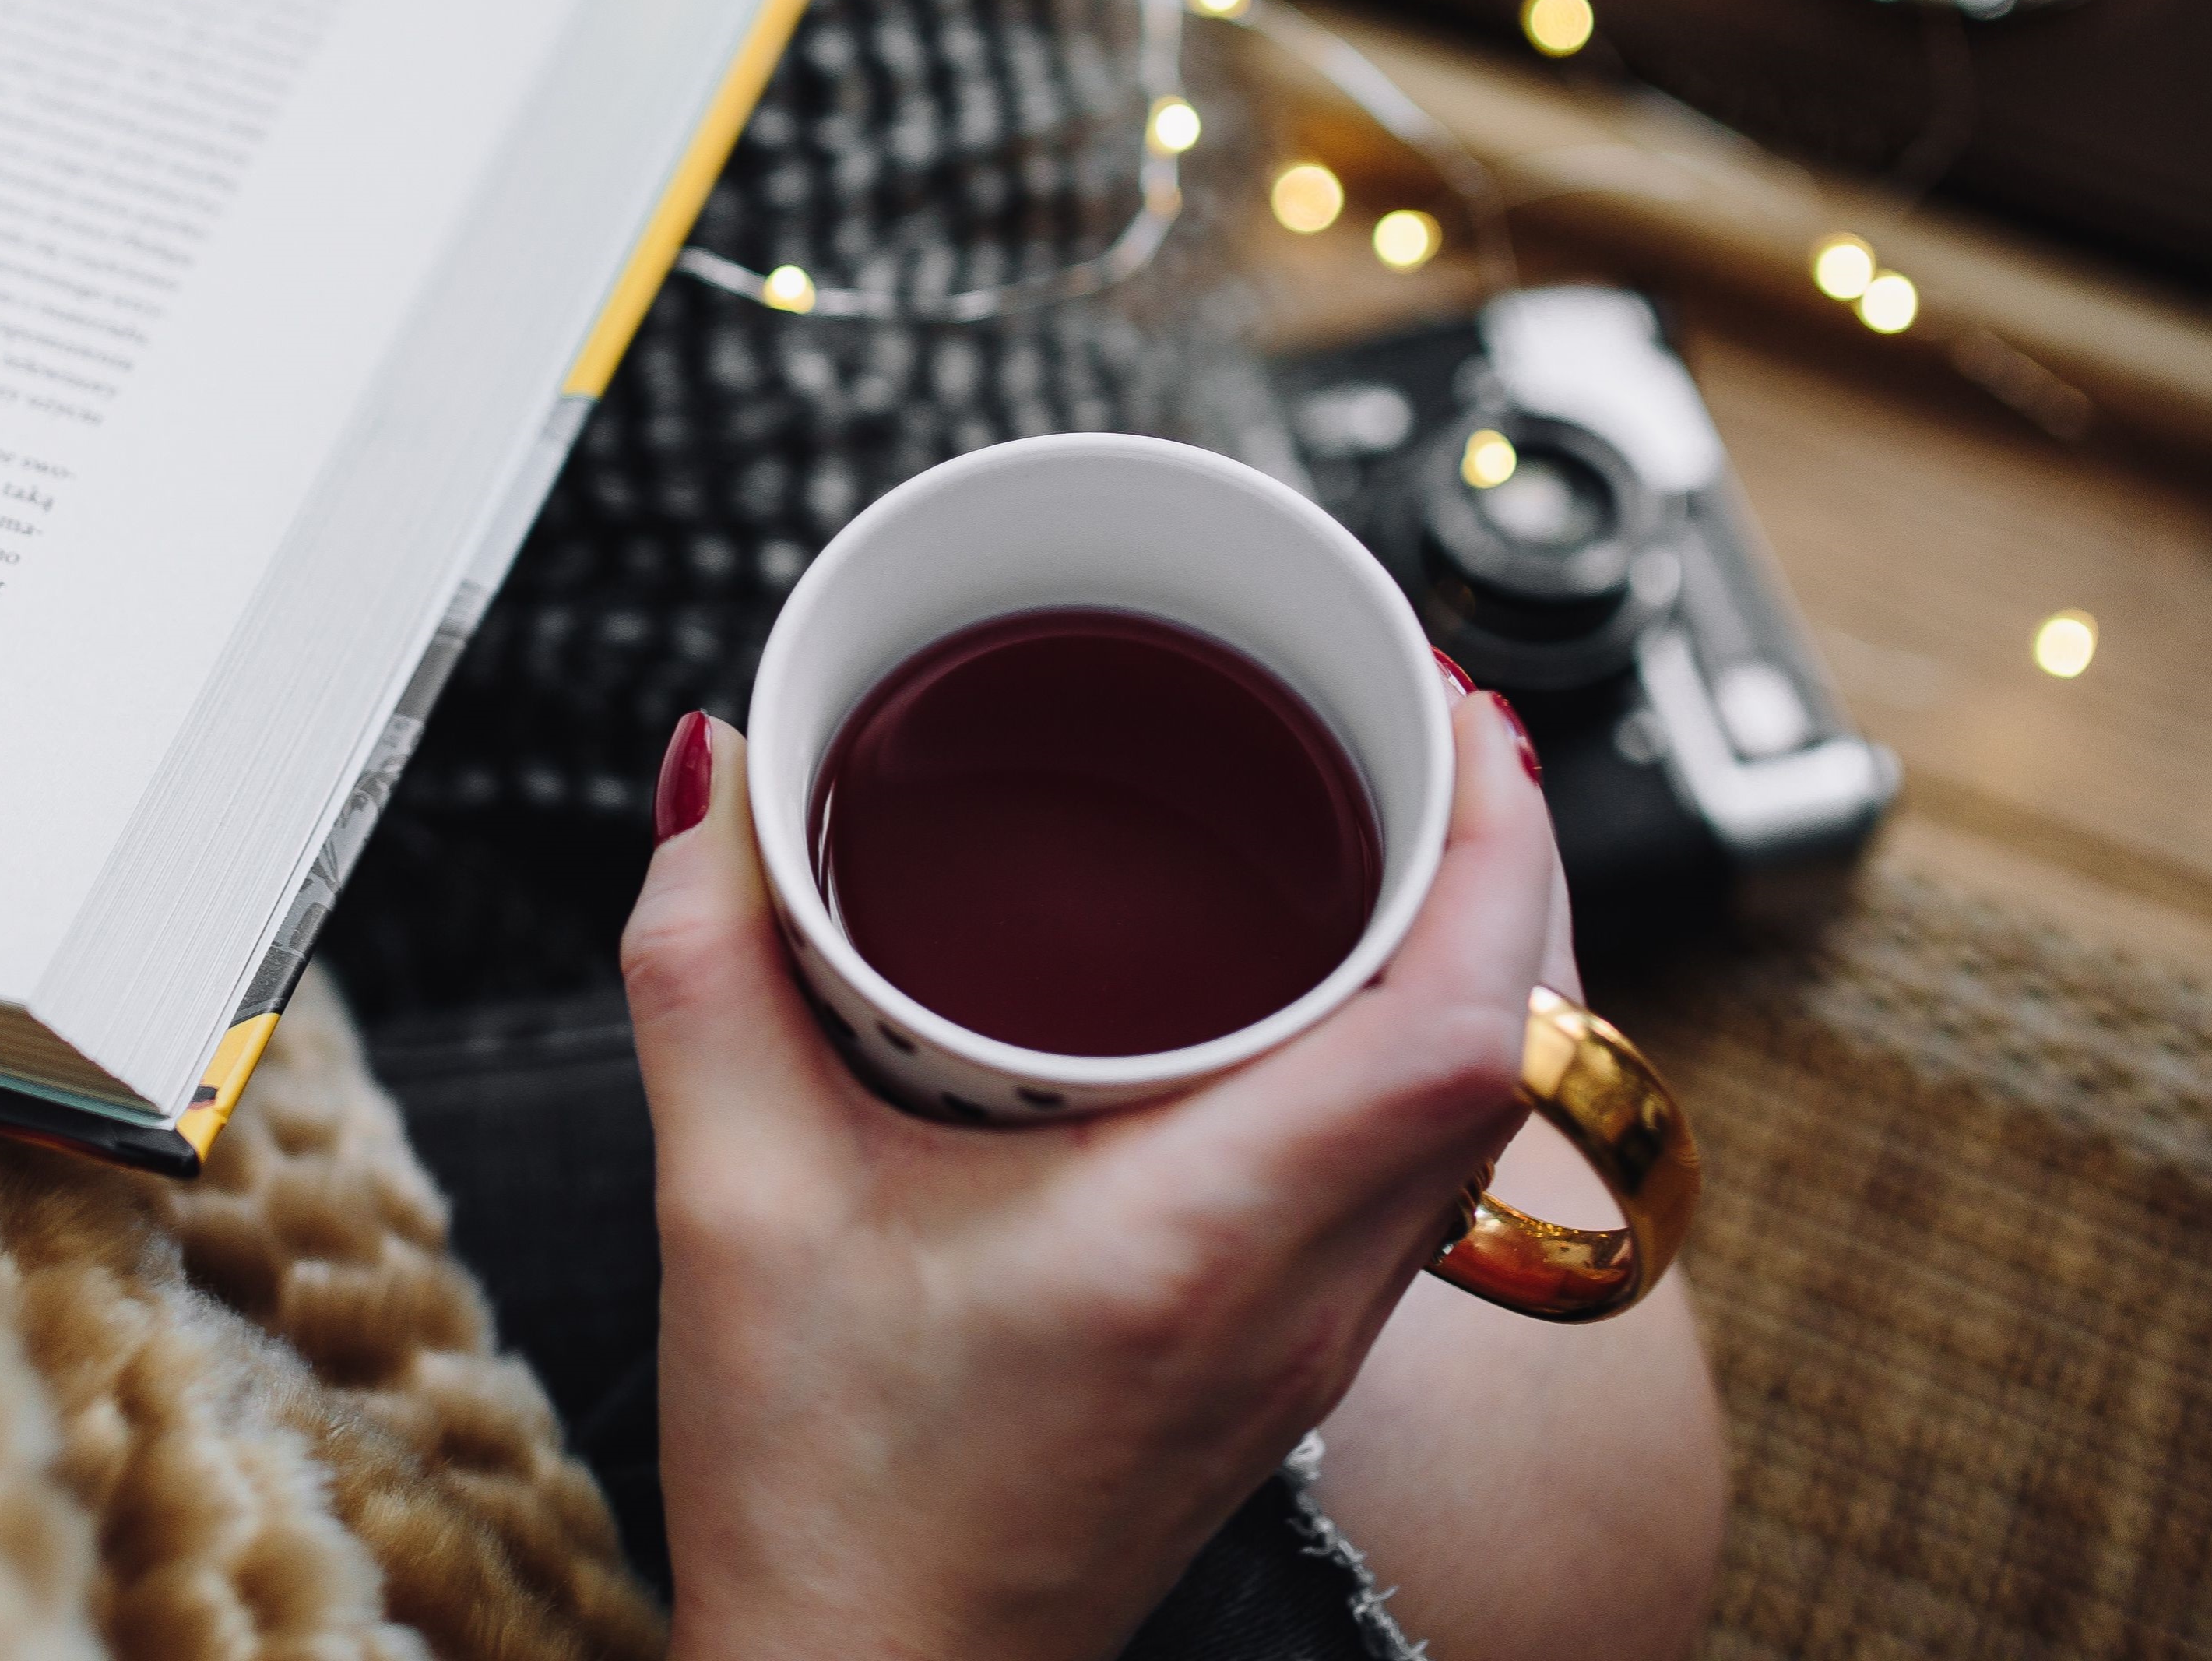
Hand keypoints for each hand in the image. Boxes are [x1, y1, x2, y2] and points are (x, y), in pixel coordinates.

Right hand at [623, 691, 1565, 1660]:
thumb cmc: (823, 1493)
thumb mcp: (728, 1198)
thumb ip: (704, 965)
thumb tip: (722, 773)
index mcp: (1192, 1242)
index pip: (1458, 1029)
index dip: (1497, 848)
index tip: (1449, 717)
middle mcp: (1298, 1295)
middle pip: (1506, 1051)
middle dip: (1496, 859)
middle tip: (1419, 723)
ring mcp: (1316, 1338)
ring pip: (1477, 1116)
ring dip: (1468, 955)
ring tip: (1391, 821)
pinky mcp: (1294, 1359)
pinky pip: (1417, 1172)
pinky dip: (1414, 1047)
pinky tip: (1327, 989)